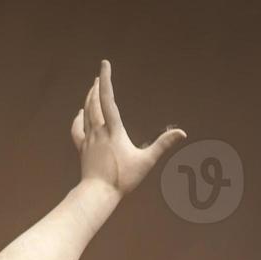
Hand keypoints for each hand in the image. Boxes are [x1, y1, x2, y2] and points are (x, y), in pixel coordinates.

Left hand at [72, 59, 185, 195]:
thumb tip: (182, 133)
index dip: (106, 80)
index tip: (104, 65)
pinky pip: (78, 129)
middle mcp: (98, 132)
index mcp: (113, 131)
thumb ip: (163, 144)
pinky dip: (79, 118)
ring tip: (93, 88)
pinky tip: (81, 113)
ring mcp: (88, 140)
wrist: (97, 194)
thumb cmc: (122, 179)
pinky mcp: (83, 149)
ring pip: (86, 113)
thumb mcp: (145, 161)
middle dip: (98, 87)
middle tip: (101, 74)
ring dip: (89, 99)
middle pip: (94, 103)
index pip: (108, 100)